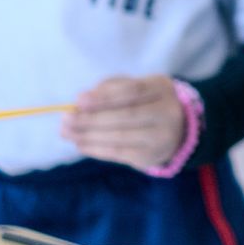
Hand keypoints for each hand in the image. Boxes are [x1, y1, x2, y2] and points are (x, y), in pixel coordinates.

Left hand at [62, 74, 185, 169]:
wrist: (177, 130)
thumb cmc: (148, 103)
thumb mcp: (137, 88)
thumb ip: (112, 88)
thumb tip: (82, 100)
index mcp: (162, 88)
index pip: (132, 91)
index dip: (104, 96)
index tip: (79, 100)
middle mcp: (167, 112)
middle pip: (125, 116)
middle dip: (91, 118)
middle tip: (66, 120)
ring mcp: (162, 137)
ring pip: (120, 137)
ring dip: (88, 136)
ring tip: (67, 133)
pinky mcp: (151, 156)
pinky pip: (119, 153)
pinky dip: (96, 149)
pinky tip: (80, 144)